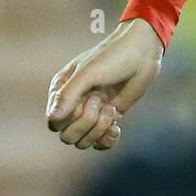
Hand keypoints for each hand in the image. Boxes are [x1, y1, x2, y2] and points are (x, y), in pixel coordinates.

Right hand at [46, 18, 164, 151]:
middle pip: (68, 136)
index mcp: (61, 91)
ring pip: (83, 142)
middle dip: (86, 123)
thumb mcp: (88, 73)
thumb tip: (52, 119)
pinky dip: (108, 140)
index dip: (71, 118)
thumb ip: (68, 95)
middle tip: (99, 101)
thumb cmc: (112, 57)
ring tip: (110, 109)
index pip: (55, 123)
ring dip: (99, 130)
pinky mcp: (109, 118)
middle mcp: (73, 104)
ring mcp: (91, 113)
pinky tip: (116, 128)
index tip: (88, 98)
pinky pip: (101, 143)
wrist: (142, 52)